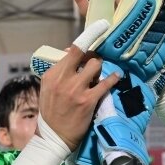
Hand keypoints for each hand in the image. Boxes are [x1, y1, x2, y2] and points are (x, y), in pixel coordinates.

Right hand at [36, 32, 119, 150]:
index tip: (99, 28)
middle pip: (85, 54)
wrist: (54, 136)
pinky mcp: (88, 101)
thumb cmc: (51, 112)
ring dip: (101, 67)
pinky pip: (105, 83)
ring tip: (101, 73)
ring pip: (95, 65)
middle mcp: (63, 79)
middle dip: (94, 55)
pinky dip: (113, 78)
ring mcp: (75, 90)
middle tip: (97, 59)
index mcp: (51, 74)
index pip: (72, 51)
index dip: (87, 39)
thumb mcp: (48, 89)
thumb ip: (59, 72)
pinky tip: (116, 77)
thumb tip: (71, 52)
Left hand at [71, 0, 164, 95]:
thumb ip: (84, 54)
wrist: (144, 75)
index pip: (89, 10)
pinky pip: (141, 2)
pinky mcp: (142, 19)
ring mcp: (128, 17)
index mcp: (103, 26)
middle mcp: (114, 18)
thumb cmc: (120, 68)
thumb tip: (65, 51)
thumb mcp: (100, 60)